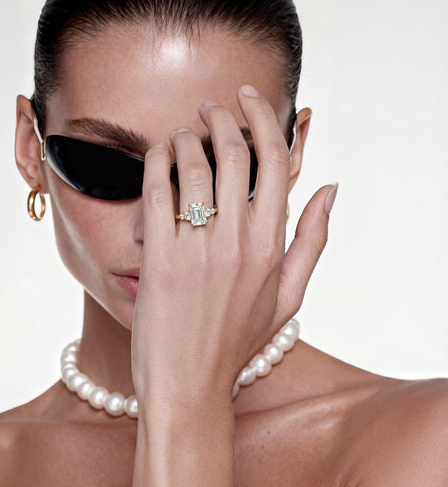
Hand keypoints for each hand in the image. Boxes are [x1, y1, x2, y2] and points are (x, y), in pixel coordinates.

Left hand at [131, 84, 335, 409]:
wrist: (188, 386)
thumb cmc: (236, 343)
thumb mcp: (288, 298)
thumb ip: (312, 241)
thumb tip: (330, 189)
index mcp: (272, 246)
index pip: (277, 162)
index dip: (264, 120)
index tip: (249, 100)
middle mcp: (238, 241)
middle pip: (233, 152)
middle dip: (220, 117)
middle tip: (209, 110)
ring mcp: (197, 249)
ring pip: (193, 164)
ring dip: (186, 136)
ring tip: (180, 134)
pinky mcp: (159, 258)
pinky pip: (157, 190)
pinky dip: (156, 162)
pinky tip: (157, 155)